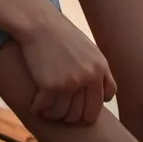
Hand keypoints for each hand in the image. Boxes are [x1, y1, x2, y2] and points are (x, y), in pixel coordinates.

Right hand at [16, 9, 116, 125]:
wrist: (39, 23)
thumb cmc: (62, 35)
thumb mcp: (89, 49)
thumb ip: (99, 72)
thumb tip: (106, 97)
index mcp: (100, 68)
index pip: (102, 102)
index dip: (91, 107)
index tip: (79, 106)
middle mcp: (88, 77)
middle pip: (85, 114)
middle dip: (74, 118)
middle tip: (62, 114)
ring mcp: (69, 83)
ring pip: (65, 115)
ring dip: (55, 116)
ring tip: (48, 111)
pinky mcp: (49, 85)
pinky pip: (46, 109)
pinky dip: (39, 110)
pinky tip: (35, 107)